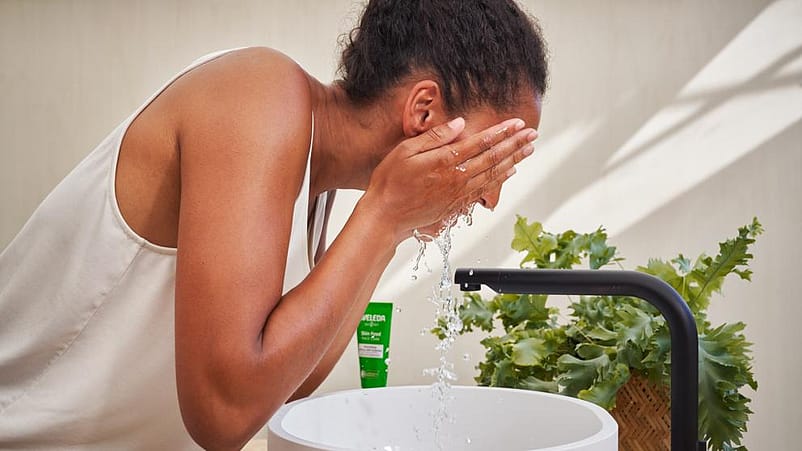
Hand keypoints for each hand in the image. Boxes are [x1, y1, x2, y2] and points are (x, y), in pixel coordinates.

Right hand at [361, 117, 537, 241]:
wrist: (385, 216)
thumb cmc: (390, 182)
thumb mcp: (405, 151)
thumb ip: (434, 138)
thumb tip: (458, 124)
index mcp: (445, 160)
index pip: (480, 142)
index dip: (501, 132)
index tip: (517, 123)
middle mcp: (456, 177)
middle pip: (493, 157)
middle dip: (515, 144)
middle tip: (532, 134)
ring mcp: (458, 192)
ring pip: (494, 173)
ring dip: (514, 160)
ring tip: (529, 149)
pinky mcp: (457, 204)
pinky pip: (485, 189)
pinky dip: (500, 179)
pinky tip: (510, 171)